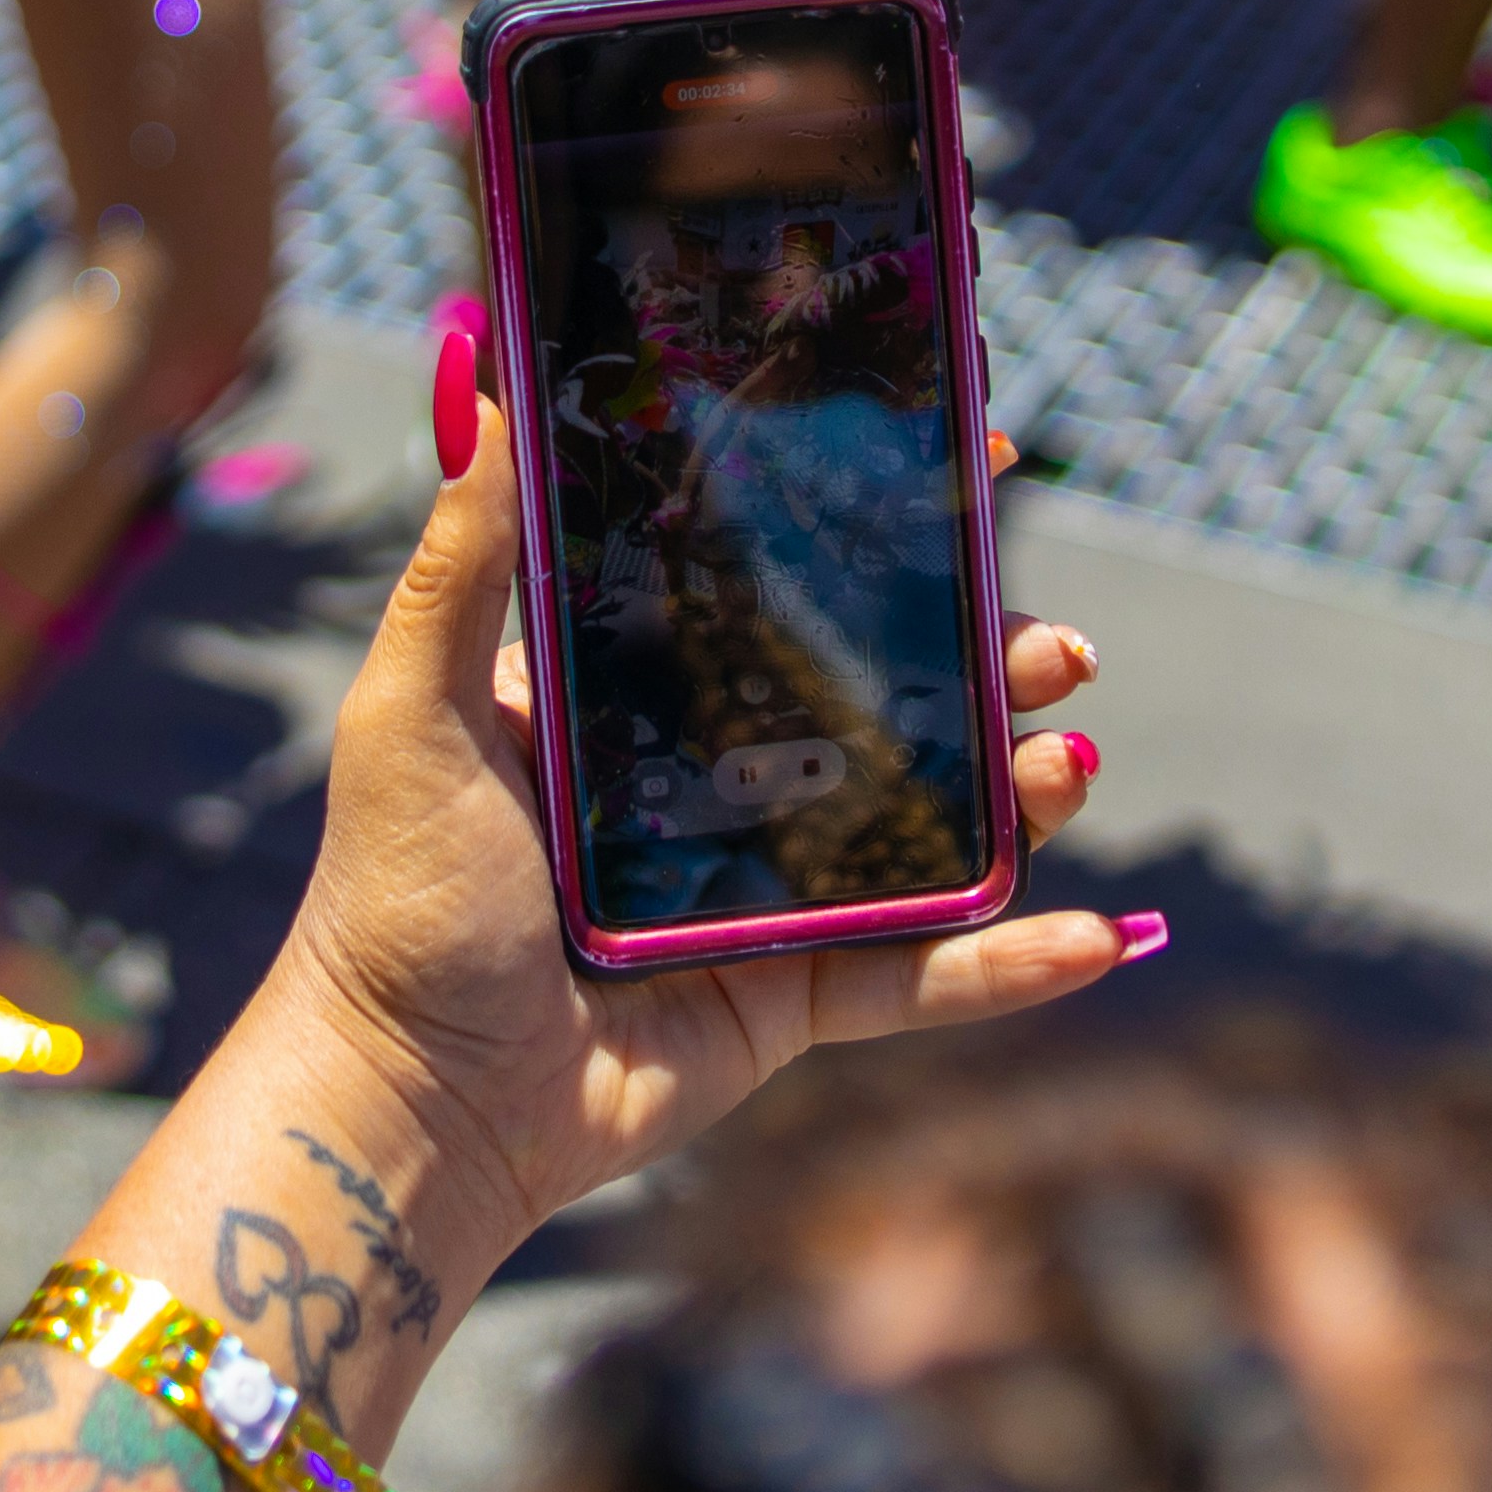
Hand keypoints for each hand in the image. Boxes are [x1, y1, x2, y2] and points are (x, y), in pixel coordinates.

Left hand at [253, 316, 1128, 1259]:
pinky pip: (918, 977)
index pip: (764, 587)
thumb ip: (462, 561)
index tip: (969, 466)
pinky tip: (1100, 935)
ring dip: (1018, 794)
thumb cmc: (390, 898)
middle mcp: (704, 780)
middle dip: (980, 665)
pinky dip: (1011, 963)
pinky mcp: (786, 999)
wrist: (403, 1104)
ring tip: (1071, 757)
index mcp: (625, 697)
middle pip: (872, 700)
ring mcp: (757, 892)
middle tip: (1056, 640)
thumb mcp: (412, 707)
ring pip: (919, 828)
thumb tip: (483, 387)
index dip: (864, 533)